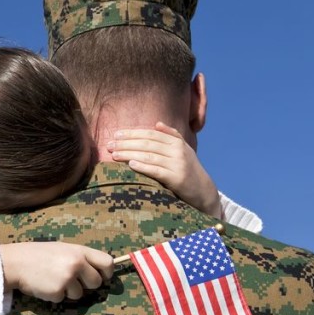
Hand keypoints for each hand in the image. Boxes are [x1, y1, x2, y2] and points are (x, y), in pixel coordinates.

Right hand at [0, 242, 113, 302]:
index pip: (107, 262)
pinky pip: (64, 299)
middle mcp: (76, 264)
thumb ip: (80, 258)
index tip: (102, 277)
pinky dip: (55, 296)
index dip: (107, 273)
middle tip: (72, 281)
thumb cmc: (39, 255)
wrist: (15, 262)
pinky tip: (45, 285)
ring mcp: (67, 278)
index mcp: (79, 251)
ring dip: (69, 291)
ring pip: (80, 294)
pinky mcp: (58, 291)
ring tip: (53, 280)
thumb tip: (99, 272)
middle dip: (87, 285)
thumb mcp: (62, 249)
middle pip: (96, 282)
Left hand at [107, 122, 221, 217]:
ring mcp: (178, 164)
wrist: (204, 191)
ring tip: (114, 155)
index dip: (132, 133)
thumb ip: (171, 136)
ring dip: (129, 154)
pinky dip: (144, 167)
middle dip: (126, 143)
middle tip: (109, 145)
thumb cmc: (188, 169)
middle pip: (147, 144)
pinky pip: (157, 171)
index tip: (116, 134)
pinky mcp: (177, 179)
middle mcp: (178, 151)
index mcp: (177, 142)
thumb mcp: (183, 150)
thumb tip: (157, 123)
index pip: (151, 134)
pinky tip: (131, 164)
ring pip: (149, 156)